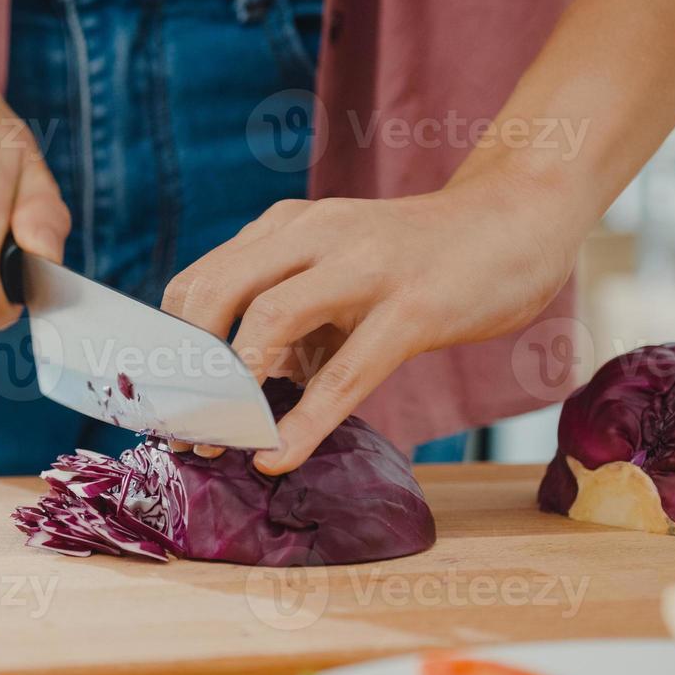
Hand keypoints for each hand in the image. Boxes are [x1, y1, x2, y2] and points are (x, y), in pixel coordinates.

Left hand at [163, 169, 585, 473]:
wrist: (517, 218)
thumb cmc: (418, 258)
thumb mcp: (336, 268)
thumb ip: (288, 314)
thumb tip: (237, 391)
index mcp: (285, 227)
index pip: (197, 281)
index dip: (167, 347)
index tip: (157, 400)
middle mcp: (313, 234)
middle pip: (213, 294)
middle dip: (183, 369)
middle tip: (174, 428)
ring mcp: (364, 267)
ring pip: (267, 322)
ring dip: (230, 393)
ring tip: (214, 446)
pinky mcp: (413, 308)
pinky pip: (344, 373)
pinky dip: (303, 423)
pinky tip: (278, 456)